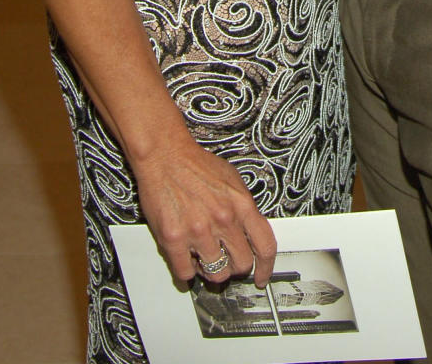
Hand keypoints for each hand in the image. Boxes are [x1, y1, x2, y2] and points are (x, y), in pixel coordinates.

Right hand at [135, 135, 276, 287]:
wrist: (165, 155)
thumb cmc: (196, 165)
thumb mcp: (232, 180)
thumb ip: (243, 208)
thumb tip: (250, 232)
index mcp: (241, 205)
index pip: (265, 246)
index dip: (266, 267)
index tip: (261, 277)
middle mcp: (223, 220)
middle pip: (241, 264)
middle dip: (234, 267)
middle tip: (225, 261)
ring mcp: (199, 231)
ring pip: (216, 273)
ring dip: (210, 270)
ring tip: (203, 257)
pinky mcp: (174, 239)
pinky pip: (185, 274)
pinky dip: (187, 273)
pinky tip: (186, 262)